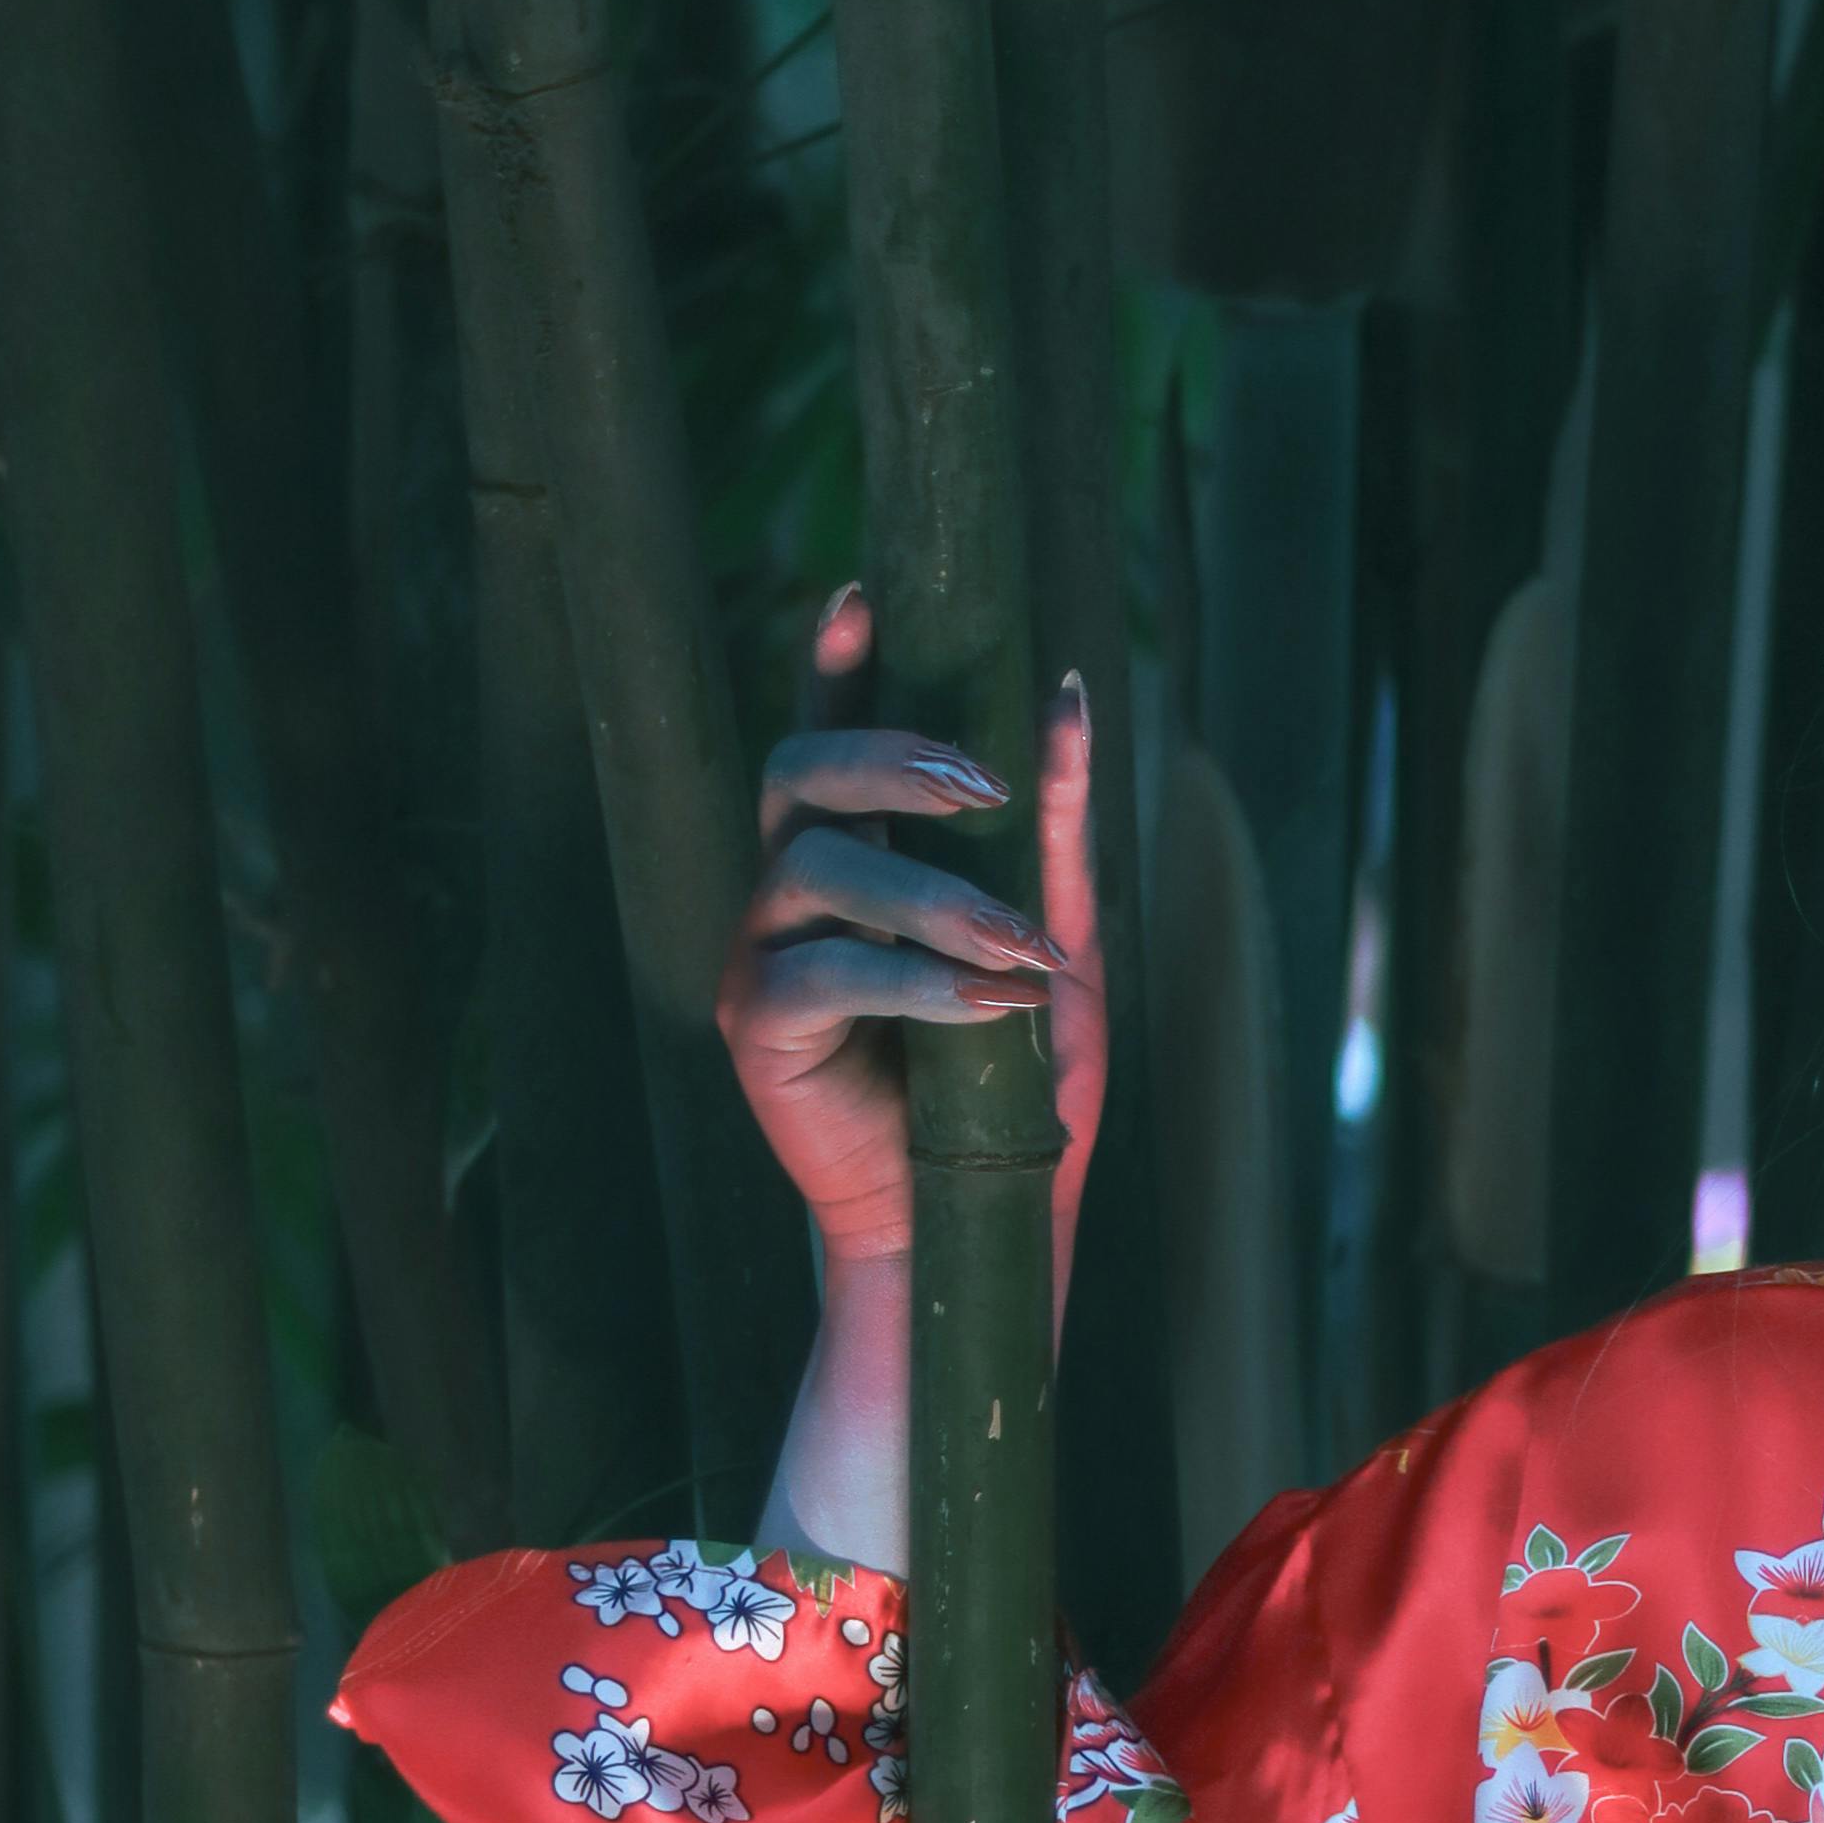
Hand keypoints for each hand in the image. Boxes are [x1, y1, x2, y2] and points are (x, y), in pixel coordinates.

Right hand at [717, 678, 1107, 1286]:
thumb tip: (1068, 694)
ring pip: (817, 867)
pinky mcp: (755, 1028)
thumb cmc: (1016, 1088)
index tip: (860, 597)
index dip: (833, 667)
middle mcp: (793, 891)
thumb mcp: (1061, 947)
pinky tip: (991, 1008)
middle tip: (986, 788)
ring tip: (1023, 951)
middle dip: (889, 760)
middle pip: (796, 771)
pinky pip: (821, 972)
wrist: (979, 1225)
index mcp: (858, 857)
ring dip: (933, 897)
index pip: (832, 740)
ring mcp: (762, 955)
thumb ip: (1056, 831)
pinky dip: (915, 983)